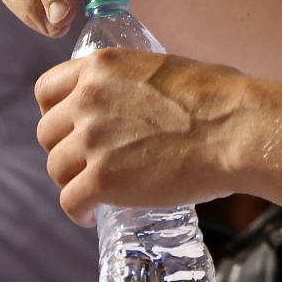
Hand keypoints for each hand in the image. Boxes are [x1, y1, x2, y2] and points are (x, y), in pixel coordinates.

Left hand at [35, 49, 248, 224]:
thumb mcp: (160, 67)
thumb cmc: (216, 97)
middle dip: (64, 149)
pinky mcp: (102, 179)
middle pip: (47, 133)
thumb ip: (129, 82)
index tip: (72, 128)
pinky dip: (79, 212)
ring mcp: (92, 139)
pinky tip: (93, 215)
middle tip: (88, 163)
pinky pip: (71, 202)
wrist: (234, 128)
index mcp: (100, 66)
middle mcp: (87, 98)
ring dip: (72, 181)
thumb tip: (132, 97)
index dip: (57, 113)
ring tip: (94, 191)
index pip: (47, 90)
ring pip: (56, 169)